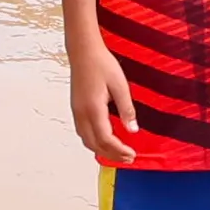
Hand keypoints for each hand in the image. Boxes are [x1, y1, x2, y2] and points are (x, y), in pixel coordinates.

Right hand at [72, 46, 140, 166]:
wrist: (83, 52)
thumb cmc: (101, 64)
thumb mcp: (120, 85)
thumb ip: (127, 109)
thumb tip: (133, 129)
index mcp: (93, 109)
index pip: (106, 139)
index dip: (119, 150)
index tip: (131, 154)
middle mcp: (82, 114)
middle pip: (95, 145)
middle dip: (112, 155)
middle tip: (128, 158)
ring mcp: (76, 112)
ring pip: (87, 140)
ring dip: (102, 150)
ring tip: (118, 153)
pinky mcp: (76, 108)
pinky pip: (83, 132)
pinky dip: (94, 142)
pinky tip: (104, 140)